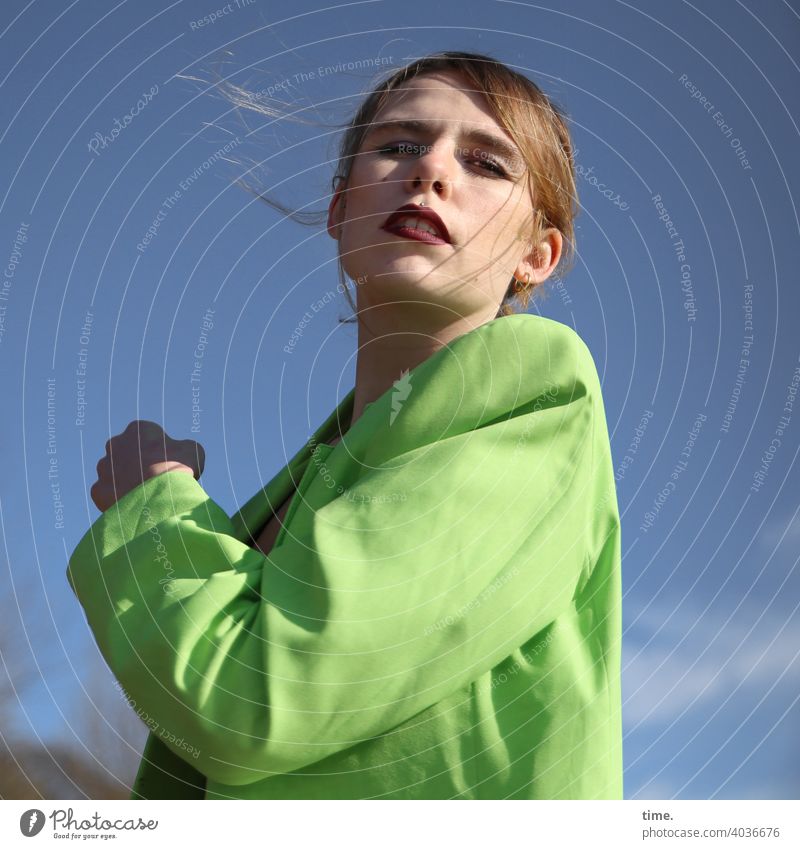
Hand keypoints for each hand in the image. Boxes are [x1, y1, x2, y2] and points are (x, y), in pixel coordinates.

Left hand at [90, 420, 204, 511]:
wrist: (157, 499)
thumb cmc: (176, 470)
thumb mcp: (192, 451)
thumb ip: (182, 447)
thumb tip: (180, 453)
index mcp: (138, 429)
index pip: (148, 437)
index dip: (160, 451)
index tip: (169, 464)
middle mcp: (115, 444)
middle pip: (127, 453)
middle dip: (138, 463)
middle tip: (154, 479)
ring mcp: (104, 467)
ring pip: (114, 473)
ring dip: (125, 481)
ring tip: (144, 495)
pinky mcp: (98, 489)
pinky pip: (107, 493)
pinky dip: (118, 499)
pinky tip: (134, 506)